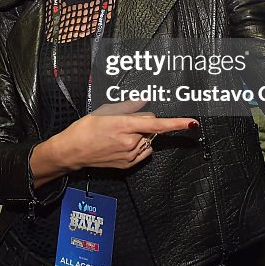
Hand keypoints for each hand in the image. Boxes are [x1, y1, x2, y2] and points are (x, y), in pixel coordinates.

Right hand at [52, 100, 196, 170]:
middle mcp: (130, 142)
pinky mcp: (129, 164)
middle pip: (150, 128)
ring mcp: (130, 155)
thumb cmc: (85, 129)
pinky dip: (139, 146)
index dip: (176, 123)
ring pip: (148, 140)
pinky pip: (143, 152)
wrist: (73, 151)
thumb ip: (128, 106)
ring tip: (119, 135)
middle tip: (124, 123)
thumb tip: (144, 101)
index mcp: (124, 126)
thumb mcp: (105, 111)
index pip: (157, 124)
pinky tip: (123, 144)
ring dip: (141, 135)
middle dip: (143, 123)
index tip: (191, 122)